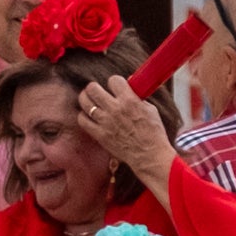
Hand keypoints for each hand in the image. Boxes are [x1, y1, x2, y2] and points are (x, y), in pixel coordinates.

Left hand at [75, 77, 174, 192]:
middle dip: (93, 87)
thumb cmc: (153, 132)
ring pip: (85, 102)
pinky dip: (83, 116)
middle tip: (95, 90)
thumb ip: (136, 97)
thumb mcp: (150, 109)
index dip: (113, 82)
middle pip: (93, 88)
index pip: (113, 80)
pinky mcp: (99, 135)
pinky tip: (88, 115)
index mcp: (129, 100)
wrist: (149, 155)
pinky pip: (82, 120)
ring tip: (88, 99)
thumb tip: (128, 87)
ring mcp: (105, 122)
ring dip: (85, 98)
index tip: (115, 86)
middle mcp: (115, 109)